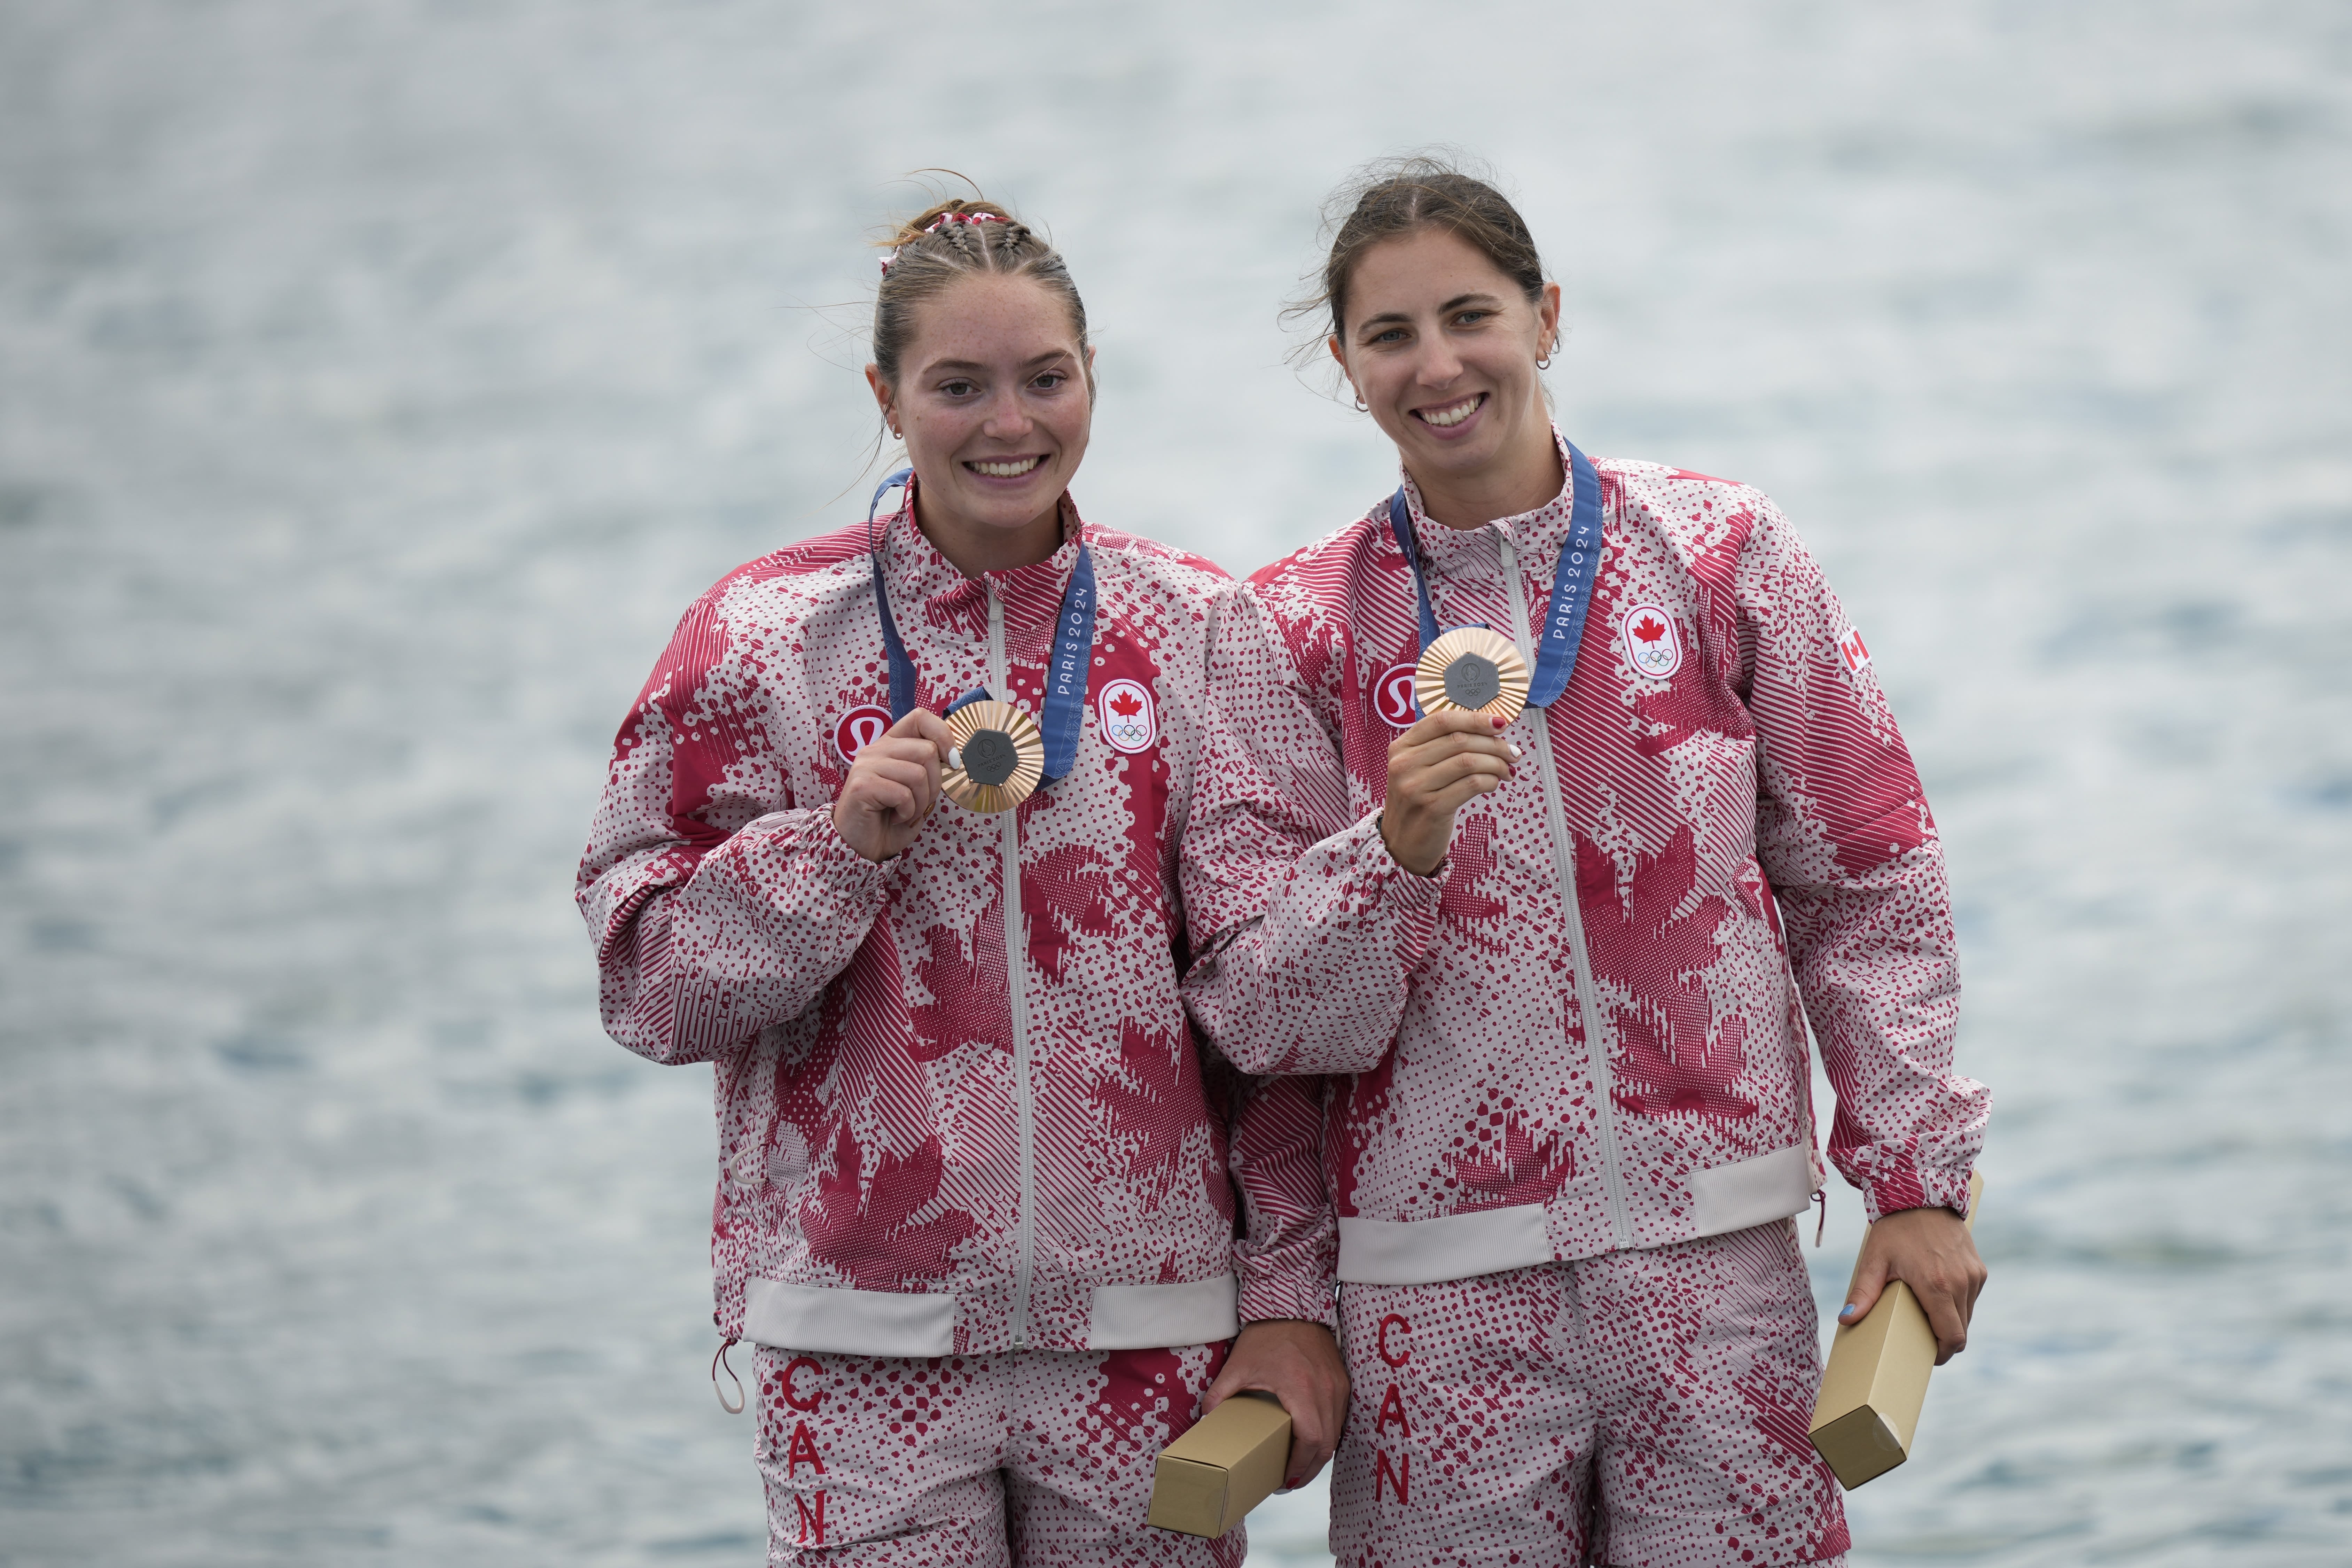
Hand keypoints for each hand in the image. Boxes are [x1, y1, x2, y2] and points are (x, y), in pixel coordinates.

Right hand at [830, 709, 951, 862]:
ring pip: (918, 773)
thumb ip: (928, 770)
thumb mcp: (915, 791)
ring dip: (921, 801)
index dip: (943, 735)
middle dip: (934, 784)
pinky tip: (894, 817)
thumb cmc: (889, 820)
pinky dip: (907, 812)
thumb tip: (953, 760)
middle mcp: (875, 750)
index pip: (920, 718)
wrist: (860, 847)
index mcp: (889, 745)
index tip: (951, 762)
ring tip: (905, 812)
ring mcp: (866, 766)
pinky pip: (903, 794)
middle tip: (919, 802)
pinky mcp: (862, 786)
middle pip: (927, 750)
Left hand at [1202, 1319, 1348, 1488]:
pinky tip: (1310, 1441)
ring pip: (1335, 1433)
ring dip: (1319, 1453)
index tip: (1284, 1480)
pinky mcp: (1342, 1382)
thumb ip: (1220, 1394)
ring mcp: (1338, 1387)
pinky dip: (1326, 1434)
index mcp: (1301, 1389)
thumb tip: (1204, 1420)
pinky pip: (1338, 1418)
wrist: (1293, 1307)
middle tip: (1289, 1481)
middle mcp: (1326, 1391)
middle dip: (1309, 1468)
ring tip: (1298, 1466)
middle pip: (1326, 1444)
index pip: (1310, 1440)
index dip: (1299, 1466)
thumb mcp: (1239, 1365)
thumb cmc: (1268, 1335)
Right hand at [1379, 709, 1516, 876]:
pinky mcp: (1432, 807)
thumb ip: (1442, 747)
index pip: (1442, 720)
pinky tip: (1494, 784)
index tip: (1500, 724)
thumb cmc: (1418, 802)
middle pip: (1460, 740)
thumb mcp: (1418, 768)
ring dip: (1496, 763)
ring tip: (1506, 770)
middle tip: (1511, 753)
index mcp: (1402, 747)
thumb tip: (1491, 730)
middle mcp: (1405, 764)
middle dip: (1494, 744)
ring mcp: (1415, 786)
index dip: (1475, 719)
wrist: (1401, 844)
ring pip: (1468, 761)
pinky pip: (1472, 784)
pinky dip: (1490, 781)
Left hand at [1839, 1205, 1987, 1364]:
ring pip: (1968, 1315)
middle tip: (1922, 1338)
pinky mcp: (1979, 1269)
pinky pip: (1972, 1298)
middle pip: (1961, 1330)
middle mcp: (1961, 1283)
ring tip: (1927, 1315)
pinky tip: (1938, 1295)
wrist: (1921, 1197)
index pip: (1951, 1337)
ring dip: (1951, 1321)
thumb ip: (1863, 1293)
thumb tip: (1846, 1319)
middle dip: (1944, 1340)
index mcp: (1936, 1286)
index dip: (1942, 1353)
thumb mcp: (1875, 1260)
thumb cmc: (1895, 1229)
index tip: (1928, 1355)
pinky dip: (1958, 1303)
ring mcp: (1973, 1275)